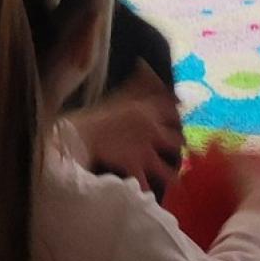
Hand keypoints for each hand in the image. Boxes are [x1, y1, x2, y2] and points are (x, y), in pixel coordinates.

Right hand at [72, 69, 182, 189]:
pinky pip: (144, 183)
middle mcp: (152, 130)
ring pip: (167, 167)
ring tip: (174, 182)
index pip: (173, 110)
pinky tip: (148, 197)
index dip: (178, 117)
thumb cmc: (96, 114)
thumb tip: (143, 63)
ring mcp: (145, 150)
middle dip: (179, 147)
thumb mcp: (118, 95)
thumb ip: (134, 83)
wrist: (80, 134)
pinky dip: (145, 191)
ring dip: (171, 175)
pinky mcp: (135, 166)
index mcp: (148, 110)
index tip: (178, 122)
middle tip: (179, 152)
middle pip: (177, 140)